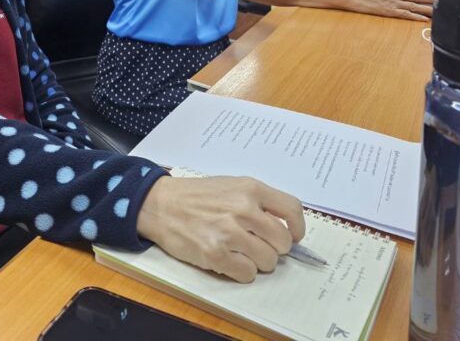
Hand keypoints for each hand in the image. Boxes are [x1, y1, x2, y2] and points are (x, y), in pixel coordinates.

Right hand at [136, 175, 304, 282]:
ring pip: (268, 261)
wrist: (161, 204)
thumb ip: (257, 202)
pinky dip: (242, 272)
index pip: (292, 209)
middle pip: (283, 242)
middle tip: (258, 244)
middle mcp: (243, 209)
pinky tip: (228, 260)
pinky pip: (247, 274)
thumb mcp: (231, 185)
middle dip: (274, 248)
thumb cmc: (198, 195)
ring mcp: (229, 232)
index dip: (297, 228)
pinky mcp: (215, 254)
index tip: (293, 236)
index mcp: (250, 188)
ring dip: (258, 261)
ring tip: (240, 252)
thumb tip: (285, 227)